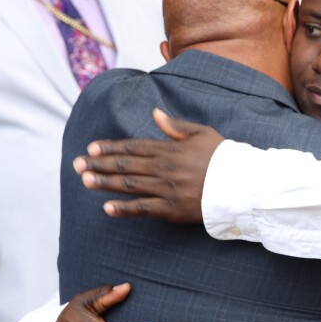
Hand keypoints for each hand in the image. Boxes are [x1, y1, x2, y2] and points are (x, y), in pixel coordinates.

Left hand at [74, 108, 224, 222]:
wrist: (243, 185)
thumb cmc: (225, 158)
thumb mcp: (203, 133)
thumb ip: (176, 125)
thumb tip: (155, 113)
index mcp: (171, 148)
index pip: (134, 146)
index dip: (110, 147)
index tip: (91, 149)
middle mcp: (164, 167)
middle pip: (125, 165)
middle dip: (99, 164)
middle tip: (77, 164)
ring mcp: (167, 189)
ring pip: (128, 185)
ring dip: (104, 182)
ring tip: (84, 180)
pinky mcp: (172, 209)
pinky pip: (143, 208)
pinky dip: (124, 208)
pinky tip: (107, 208)